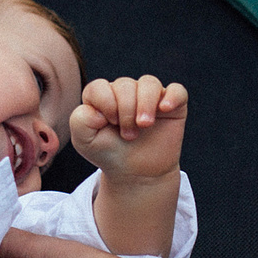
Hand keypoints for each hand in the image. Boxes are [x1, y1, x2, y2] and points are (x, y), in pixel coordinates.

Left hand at [70, 76, 186, 180]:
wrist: (135, 174)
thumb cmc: (109, 153)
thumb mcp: (84, 141)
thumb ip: (80, 120)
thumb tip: (99, 110)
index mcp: (102, 96)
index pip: (99, 87)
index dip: (105, 104)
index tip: (109, 125)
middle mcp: (125, 91)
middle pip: (125, 85)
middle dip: (125, 111)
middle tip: (128, 135)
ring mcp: (149, 97)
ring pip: (149, 83)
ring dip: (145, 105)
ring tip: (144, 126)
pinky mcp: (172, 105)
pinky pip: (177, 91)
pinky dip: (172, 97)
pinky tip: (165, 109)